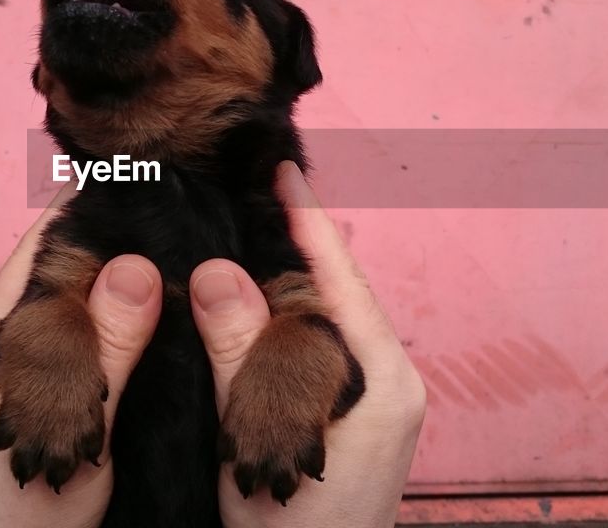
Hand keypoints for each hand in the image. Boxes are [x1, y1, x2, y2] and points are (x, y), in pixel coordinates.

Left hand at [0, 183, 165, 527]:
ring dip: (117, 276)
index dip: (90, 211)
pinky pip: (77, 330)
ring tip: (177, 246)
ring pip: (69, 298)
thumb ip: (105, 351)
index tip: (145, 182)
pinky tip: (160, 305)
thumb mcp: (77, 430)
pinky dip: (115, 313)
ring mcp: (8, 361)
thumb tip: (137, 267)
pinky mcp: (33, 384)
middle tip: (176, 211)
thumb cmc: (34, 513)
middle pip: (56, 266)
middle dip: (112, 239)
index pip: (39, 246)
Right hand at [190, 162, 426, 527]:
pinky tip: (252, 301)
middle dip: (297, 240)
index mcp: (381, 380)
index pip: (342, 279)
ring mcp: (375, 400)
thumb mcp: (257, 439)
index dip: (308, 222)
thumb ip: (241, 356)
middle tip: (254, 188)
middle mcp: (388, 381)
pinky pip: (319, 349)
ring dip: (290, 276)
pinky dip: (287, 317)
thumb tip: (218, 271)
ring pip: (327, 320)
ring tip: (248, 227)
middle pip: (338, 292)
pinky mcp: (356, 416)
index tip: (282, 169)